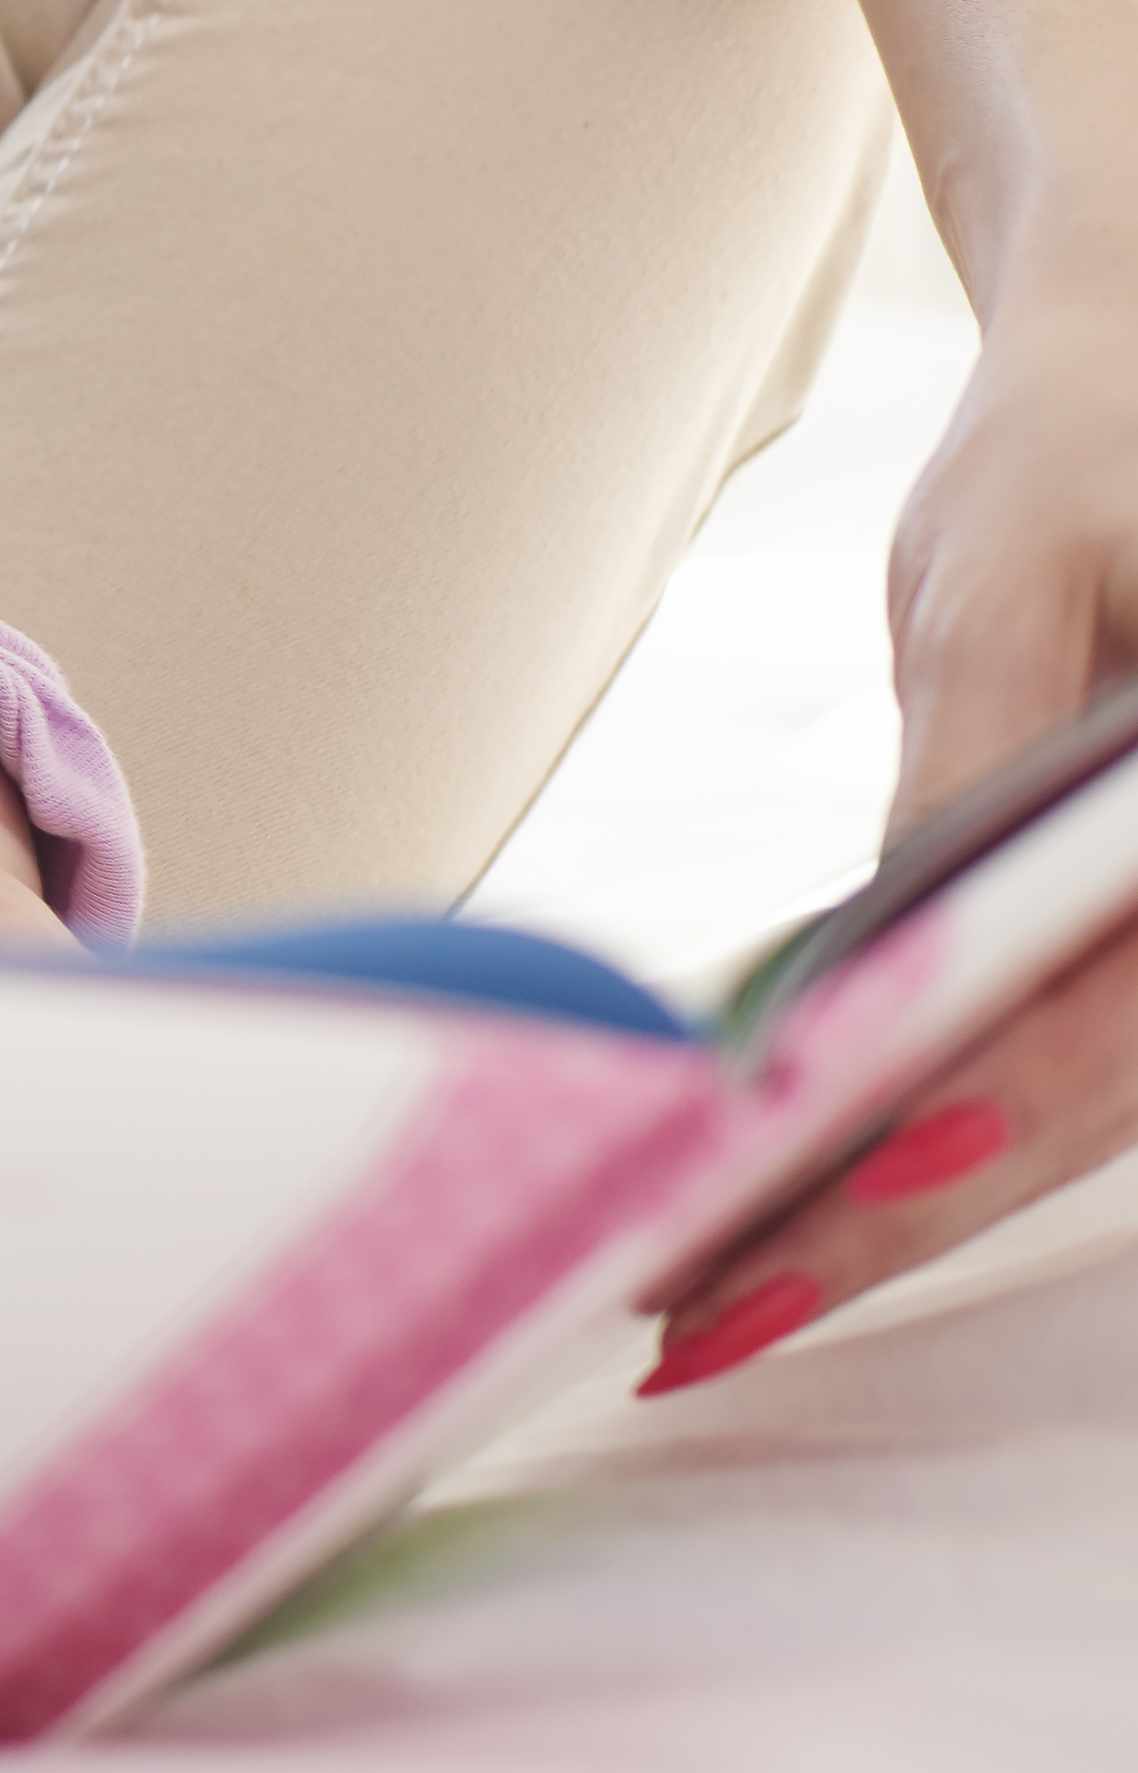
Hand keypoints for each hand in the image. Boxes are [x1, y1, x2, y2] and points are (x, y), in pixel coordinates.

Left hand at [643, 241, 1137, 1383]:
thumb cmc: (1084, 449)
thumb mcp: (1002, 578)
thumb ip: (961, 764)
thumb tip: (869, 969)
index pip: (1086, 1046)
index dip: (923, 1159)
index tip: (758, 1241)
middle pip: (1085, 1113)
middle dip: (886, 1222)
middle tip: (686, 1323)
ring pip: (1082, 1112)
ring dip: (903, 1203)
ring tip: (710, 1295)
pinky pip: (1072, 1058)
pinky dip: (939, 1128)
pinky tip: (797, 1194)